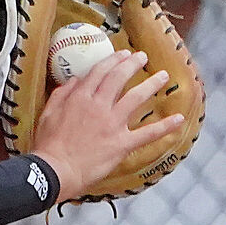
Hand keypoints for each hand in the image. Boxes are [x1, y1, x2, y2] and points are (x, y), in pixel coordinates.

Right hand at [31, 51, 184, 203]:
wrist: (56, 171)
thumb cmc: (48, 146)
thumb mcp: (47, 116)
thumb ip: (61, 96)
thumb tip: (74, 81)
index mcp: (79, 99)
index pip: (99, 72)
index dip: (112, 60)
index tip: (122, 54)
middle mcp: (98, 106)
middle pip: (119, 79)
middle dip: (132, 64)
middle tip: (142, 57)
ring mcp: (112, 124)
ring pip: (136, 98)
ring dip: (152, 85)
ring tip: (163, 76)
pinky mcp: (122, 143)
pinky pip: (147, 133)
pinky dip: (165, 126)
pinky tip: (179, 119)